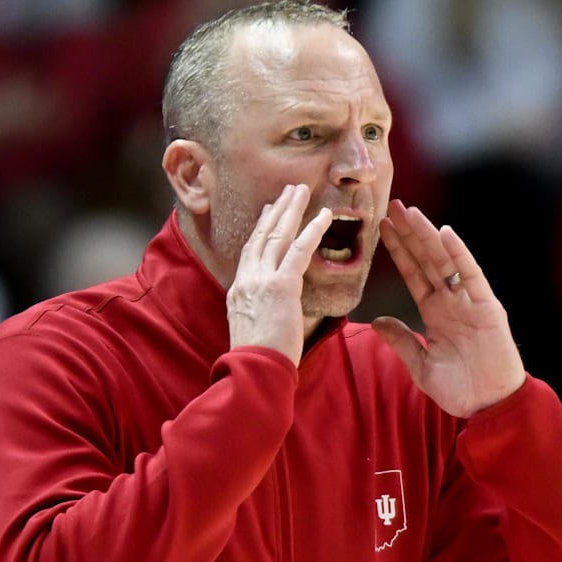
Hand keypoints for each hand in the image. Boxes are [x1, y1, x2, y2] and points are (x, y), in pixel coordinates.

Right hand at [227, 184, 331, 365]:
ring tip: (302, 190)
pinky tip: (323, 216)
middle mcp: (246, 280)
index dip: (260, 229)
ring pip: (277, 236)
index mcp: (238, 291)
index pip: (250, 251)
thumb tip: (270, 312)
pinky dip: (312, 230)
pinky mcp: (281, 286)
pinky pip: (298, 251)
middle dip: (276, 210)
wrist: (253, 371)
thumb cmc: (257, 362)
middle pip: (261, 236)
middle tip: (288, 191)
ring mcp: (261, 281)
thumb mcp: (249, 330)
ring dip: (291, 210)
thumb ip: (258, 313)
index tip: (268, 211)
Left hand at [373, 200, 524, 417]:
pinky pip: (471, 275)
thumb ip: (400, 341)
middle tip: (392, 205)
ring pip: (445, 261)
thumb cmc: (460, 390)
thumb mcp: (420, 365)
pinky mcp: (488, 308)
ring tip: (410, 211)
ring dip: (428, 235)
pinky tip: (445, 232)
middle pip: (426, 259)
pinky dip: (459, 253)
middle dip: (409, 233)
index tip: (381, 228)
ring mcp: (470, 302)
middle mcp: (452, 301)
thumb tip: (375, 320)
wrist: (488, 408)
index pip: (413, 273)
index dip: (398, 250)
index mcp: (436, 312)